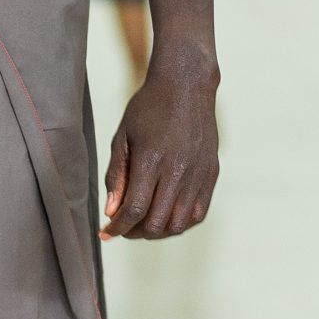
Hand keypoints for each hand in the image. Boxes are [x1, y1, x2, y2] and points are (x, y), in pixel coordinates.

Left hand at [101, 42, 219, 240]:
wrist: (186, 86)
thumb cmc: (148, 109)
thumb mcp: (123, 138)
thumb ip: (116, 176)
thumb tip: (112, 212)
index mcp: (152, 160)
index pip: (135, 209)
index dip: (119, 227)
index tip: (107, 232)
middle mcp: (178, 170)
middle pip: (157, 222)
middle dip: (135, 232)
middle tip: (123, 227)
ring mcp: (198, 174)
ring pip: (179, 223)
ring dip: (158, 231)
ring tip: (143, 224)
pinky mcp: (211, 173)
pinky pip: (198, 213)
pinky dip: (180, 223)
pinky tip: (166, 216)